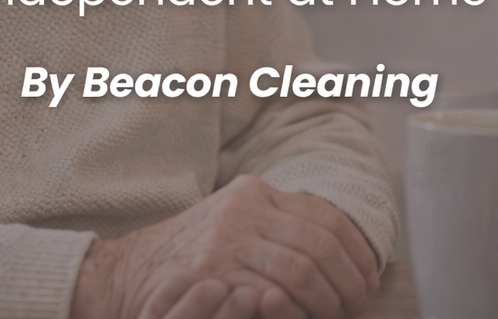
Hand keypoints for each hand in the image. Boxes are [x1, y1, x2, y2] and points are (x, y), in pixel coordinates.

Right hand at [70, 174, 379, 318]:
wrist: (128, 274)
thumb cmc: (189, 258)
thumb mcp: (233, 226)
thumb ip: (276, 226)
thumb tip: (339, 250)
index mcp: (254, 191)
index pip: (326, 214)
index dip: (357, 249)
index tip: (369, 274)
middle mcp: (243, 208)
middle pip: (321, 241)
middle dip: (349, 278)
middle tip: (358, 302)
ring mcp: (226, 238)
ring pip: (302, 266)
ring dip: (328, 298)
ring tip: (335, 314)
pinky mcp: (212, 271)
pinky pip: (272, 291)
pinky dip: (295, 307)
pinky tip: (303, 316)